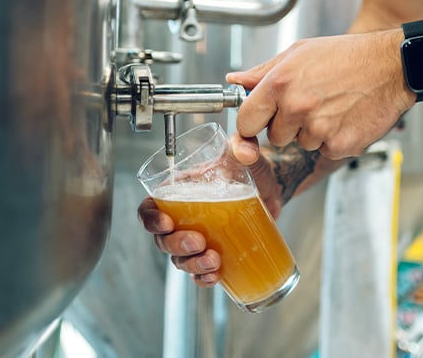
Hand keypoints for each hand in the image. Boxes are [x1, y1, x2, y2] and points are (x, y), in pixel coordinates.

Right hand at [137, 133, 283, 286]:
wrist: (272, 187)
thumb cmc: (250, 168)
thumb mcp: (244, 153)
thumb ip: (243, 144)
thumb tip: (246, 150)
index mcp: (179, 192)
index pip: (150, 207)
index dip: (150, 218)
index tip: (166, 222)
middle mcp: (183, 216)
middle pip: (162, 239)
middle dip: (175, 245)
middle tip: (198, 242)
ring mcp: (197, 236)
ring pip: (179, 259)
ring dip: (191, 264)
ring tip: (213, 260)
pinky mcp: (214, 251)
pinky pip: (200, 272)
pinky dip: (204, 278)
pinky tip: (216, 275)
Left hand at [226, 30, 414, 158]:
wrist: (392, 66)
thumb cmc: (346, 56)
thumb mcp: (299, 53)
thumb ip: (262, 71)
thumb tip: (236, 81)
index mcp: (280, 84)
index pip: (245, 122)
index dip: (251, 124)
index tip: (259, 121)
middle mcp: (296, 107)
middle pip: (274, 137)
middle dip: (287, 126)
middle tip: (309, 104)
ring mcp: (318, 129)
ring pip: (300, 144)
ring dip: (311, 132)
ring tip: (331, 107)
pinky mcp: (340, 145)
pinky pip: (324, 150)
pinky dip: (333, 139)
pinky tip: (344, 118)